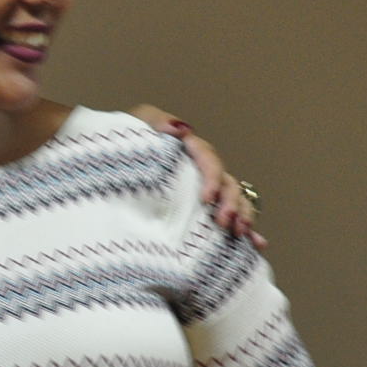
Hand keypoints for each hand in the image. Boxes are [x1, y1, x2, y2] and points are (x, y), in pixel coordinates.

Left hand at [130, 104, 266, 250]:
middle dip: (230, 203)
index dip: (211, 178)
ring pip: (234, 200)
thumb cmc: (124, 146)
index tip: (206, 199)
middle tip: (224, 223)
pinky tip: (258, 245)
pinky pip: (230, 219)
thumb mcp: (135, 126)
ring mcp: (205, 191)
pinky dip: (247, 232)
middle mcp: (200, 170)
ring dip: (243, 216)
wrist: (108, 172)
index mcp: (187, 150)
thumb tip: (180, 129)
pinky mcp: (204, 211)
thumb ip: (155, 121)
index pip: (208, 159)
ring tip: (242, 233)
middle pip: (226, 182)